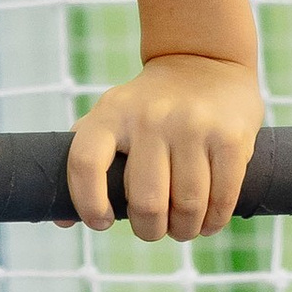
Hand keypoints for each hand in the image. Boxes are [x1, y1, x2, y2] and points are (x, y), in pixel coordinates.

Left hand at [67, 51, 262, 241]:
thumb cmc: (149, 106)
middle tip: (155, 229)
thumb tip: (61, 220)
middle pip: (147, 201)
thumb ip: (86, 163)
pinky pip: (223, 196)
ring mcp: (193, 125)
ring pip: (188, 206)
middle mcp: (151, 117)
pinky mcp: (230, 136)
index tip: (101, 221)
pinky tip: (208, 222)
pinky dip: (214, 221)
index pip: (85, 162)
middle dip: (150, 230)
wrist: (205, 61)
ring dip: (185, 230)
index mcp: (112, 114)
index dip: (88, 203)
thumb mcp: (111, 118)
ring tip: (184, 228)